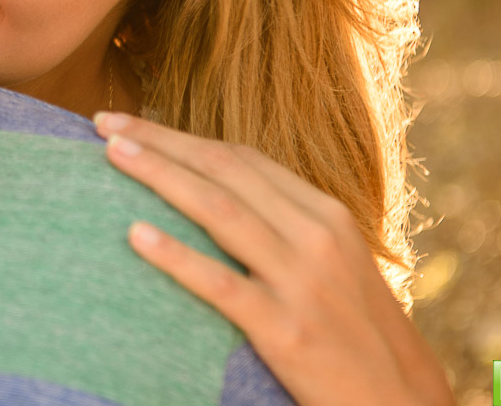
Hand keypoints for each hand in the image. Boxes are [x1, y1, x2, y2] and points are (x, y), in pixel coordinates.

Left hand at [94, 111, 453, 405]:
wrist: (396, 403)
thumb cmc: (353, 332)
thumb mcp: (332, 264)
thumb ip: (283, 227)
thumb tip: (213, 194)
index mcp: (326, 214)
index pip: (241, 159)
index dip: (181, 136)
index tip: (130, 123)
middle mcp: (317, 236)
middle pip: (223, 171)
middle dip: (159, 141)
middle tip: (104, 123)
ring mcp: (302, 281)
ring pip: (218, 211)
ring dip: (160, 176)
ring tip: (111, 156)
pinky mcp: (286, 330)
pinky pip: (220, 285)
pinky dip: (176, 256)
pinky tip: (135, 236)